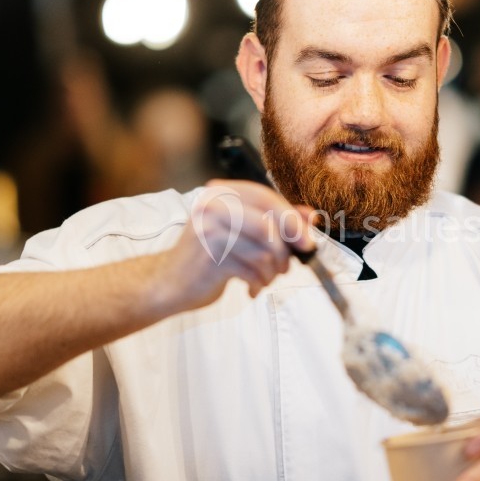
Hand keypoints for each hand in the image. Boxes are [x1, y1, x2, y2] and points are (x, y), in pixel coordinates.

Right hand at [161, 179, 317, 310]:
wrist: (168, 282)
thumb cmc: (207, 256)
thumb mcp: (240, 232)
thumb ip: (274, 221)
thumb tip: (311, 216)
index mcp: (220, 193)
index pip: (267, 198)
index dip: (292, 220)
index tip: (307, 241)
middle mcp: (212, 207)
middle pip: (269, 225)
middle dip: (286, 250)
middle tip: (286, 266)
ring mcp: (209, 232)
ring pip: (264, 252)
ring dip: (272, 272)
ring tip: (263, 278)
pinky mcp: (210, 258)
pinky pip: (253, 270)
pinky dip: (259, 282)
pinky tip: (251, 286)